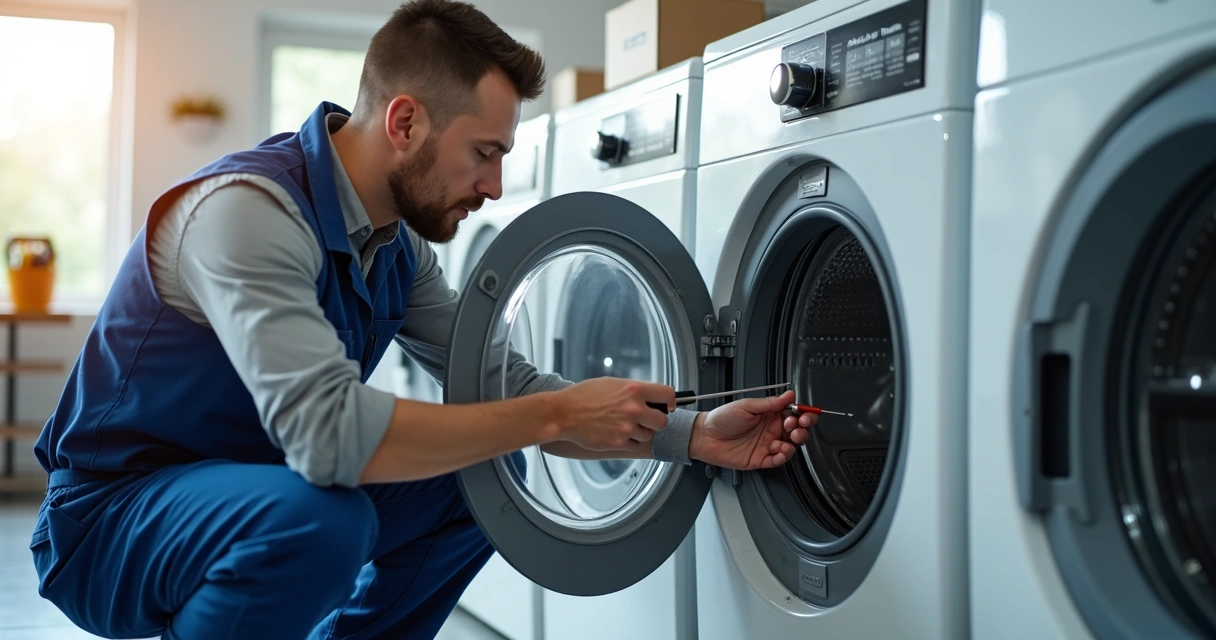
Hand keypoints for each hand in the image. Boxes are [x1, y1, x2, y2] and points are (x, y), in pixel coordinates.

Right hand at [553, 377, 674, 452]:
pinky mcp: (618, 443)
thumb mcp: (611, 384)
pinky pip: (635, 446)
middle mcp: (633, 409)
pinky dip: (629, 442)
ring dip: (641, 432)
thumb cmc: (583, 396)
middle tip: (647, 419)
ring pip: (648, 435)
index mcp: (634, 390)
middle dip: (656, 421)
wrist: (563, 413)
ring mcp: (626, 428)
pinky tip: (617, 433)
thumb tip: (650, 396)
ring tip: (625, 425)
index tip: (667, 405)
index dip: (670, 401)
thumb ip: (633, 390)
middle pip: (663, 421)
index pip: (668, 395)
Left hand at [690, 390, 813, 469]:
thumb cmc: (722, 419)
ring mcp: (767, 444)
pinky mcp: (761, 459)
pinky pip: (779, 460)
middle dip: (803, 428)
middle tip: (797, 425)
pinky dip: (784, 455)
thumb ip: (770, 403)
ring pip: (791, 445)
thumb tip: (789, 395)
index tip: (803, 413)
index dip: (802, 414)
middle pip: (797, 430)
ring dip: (795, 441)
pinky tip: (780, 448)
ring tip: (790, 436)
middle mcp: (771, 429)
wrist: (705, 436)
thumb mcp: (746, 406)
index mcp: (769, 414)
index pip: (793, 414)